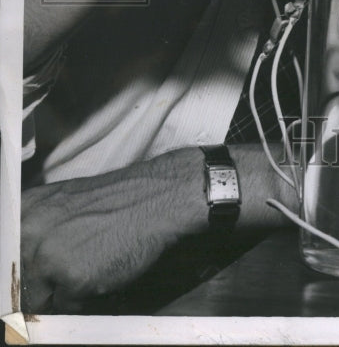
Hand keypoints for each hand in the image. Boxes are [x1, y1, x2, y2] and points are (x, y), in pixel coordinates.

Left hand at [21, 149, 204, 312]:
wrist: (154, 198)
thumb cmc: (114, 202)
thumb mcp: (62, 205)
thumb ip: (36, 232)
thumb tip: (20, 269)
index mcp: (23, 210)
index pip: (8, 264)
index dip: (21, 276)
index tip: (30, 281)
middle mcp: (27, 232)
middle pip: (20, 284)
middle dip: (41, 286)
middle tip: (70, 271)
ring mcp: (48, 256)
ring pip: (41, 299)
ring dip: (62, 293)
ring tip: (89, 266)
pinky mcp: (72, 279)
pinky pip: (67, 308)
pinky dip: (83, 298)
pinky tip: (102, 271)